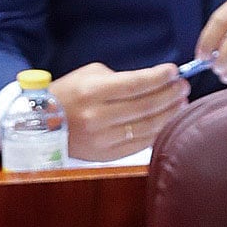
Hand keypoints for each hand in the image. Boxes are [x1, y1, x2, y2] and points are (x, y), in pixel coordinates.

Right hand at [46, 62, 188, 160]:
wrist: (43, 124)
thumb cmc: (69, 94)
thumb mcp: (90, 76)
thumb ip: (122, 78)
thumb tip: (155, 82)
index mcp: (93, 92)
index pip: (136, 84)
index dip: (159, 78)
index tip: (173, 71)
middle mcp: (98, 117)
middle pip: (146, 106)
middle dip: (170, 95)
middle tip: (183, 86)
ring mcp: (103, 139)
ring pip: (147, 127)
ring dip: (169, 114)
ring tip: (181, 103)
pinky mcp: (106, 155)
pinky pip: (140, 144)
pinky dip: (158, 131)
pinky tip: (168, 121)